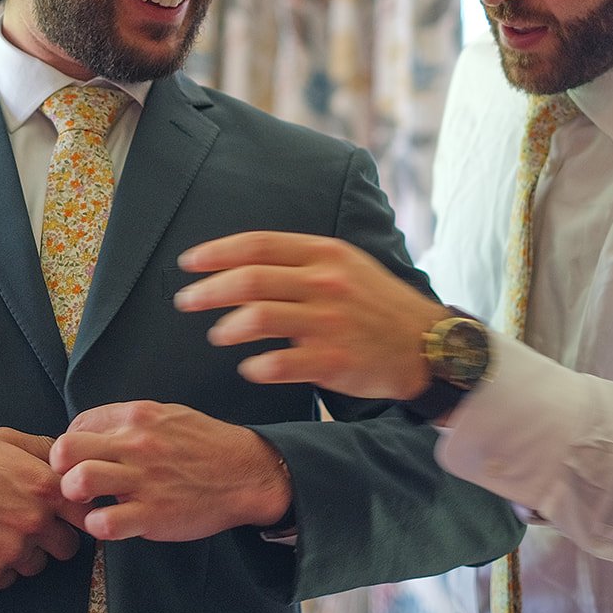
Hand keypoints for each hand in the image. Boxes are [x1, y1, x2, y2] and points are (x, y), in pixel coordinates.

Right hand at [0, 428, 93, 589]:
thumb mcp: (8, 440)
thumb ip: (46, 451)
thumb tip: (74, 459)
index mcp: (45, 487)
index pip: (88, 514)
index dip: (80, 514)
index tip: (69, 513)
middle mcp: (34, 522)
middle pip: (69, 546)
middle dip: (55, 537)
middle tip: (29, 523)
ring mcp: (13, 552)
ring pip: (39, 564)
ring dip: (27, 553)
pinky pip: (10, 578)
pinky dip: (1, 566)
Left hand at [50, 401, 291, 541]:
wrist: (248, 473)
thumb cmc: (207, 444)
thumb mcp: (169, 415)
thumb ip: (131, 421)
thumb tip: (95, 431)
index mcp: (138, 416)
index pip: (78, 424)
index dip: (74, 445)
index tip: (84, 459)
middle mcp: (136, 443)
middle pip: (66, 449)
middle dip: (61, 468)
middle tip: (74, 481)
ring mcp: (144, 480)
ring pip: (80, 481)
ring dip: (75, 496)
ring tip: (88, 503)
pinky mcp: (153, 515)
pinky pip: (104, 523)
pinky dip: (97, 527)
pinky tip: (108, 523)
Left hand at [174, 231, 447, 400]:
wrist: (427, 344)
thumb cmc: (377, 303)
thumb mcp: (346, 265)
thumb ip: (300, 261)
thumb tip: (243, 263)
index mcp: (324, 253)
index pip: (258, 245)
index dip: (216, 253)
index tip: (188, 263)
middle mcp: (325, 283)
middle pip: (249, 280)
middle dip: (207, 291)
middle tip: (185, 301)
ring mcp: (329, 322)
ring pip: (258, 318)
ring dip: (226, 328)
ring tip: (216, 335)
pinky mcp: (333, 361)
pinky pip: (279, 364)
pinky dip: (256, 366)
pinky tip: (250, 368)